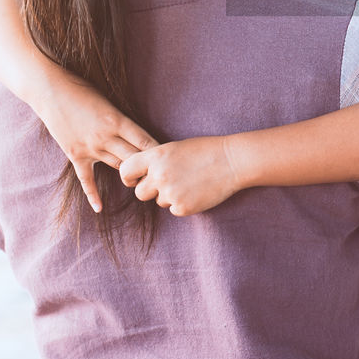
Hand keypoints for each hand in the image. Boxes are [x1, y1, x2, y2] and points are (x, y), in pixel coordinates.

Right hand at [35, 77, 158, 213]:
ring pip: (117, 167)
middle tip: (163, 177)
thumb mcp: (108, 102)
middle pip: (135, 158)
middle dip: (149, 168)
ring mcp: (90, 147)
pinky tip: (99, 208)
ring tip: (145, 185)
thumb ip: (122, 120)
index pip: (145, 141)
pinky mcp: (75, 154)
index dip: (159, 153)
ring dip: (130, 175)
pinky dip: (93, 194)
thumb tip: (140, 134)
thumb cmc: (82, 90)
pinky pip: (86, 179)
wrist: (49, 90)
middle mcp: (105, 136)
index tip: (172, 160)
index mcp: (117, 120)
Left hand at [118, 136, 242, 216]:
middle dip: (151, 190)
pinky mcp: (183, 207)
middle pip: (140, 193)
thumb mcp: (175, 148)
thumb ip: (156, 161)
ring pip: (159, 202)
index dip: (130, 177)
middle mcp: (159, 175)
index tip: (138, 179)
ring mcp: (170, 193)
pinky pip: (174, 210)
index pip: (125, 171)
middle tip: (170, 182)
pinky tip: (197, 191)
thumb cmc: (206, 150)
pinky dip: (184, 204)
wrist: (232, 161)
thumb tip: (142, 176)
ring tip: (190, 182)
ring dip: (170, 196)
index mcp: (155, 156)